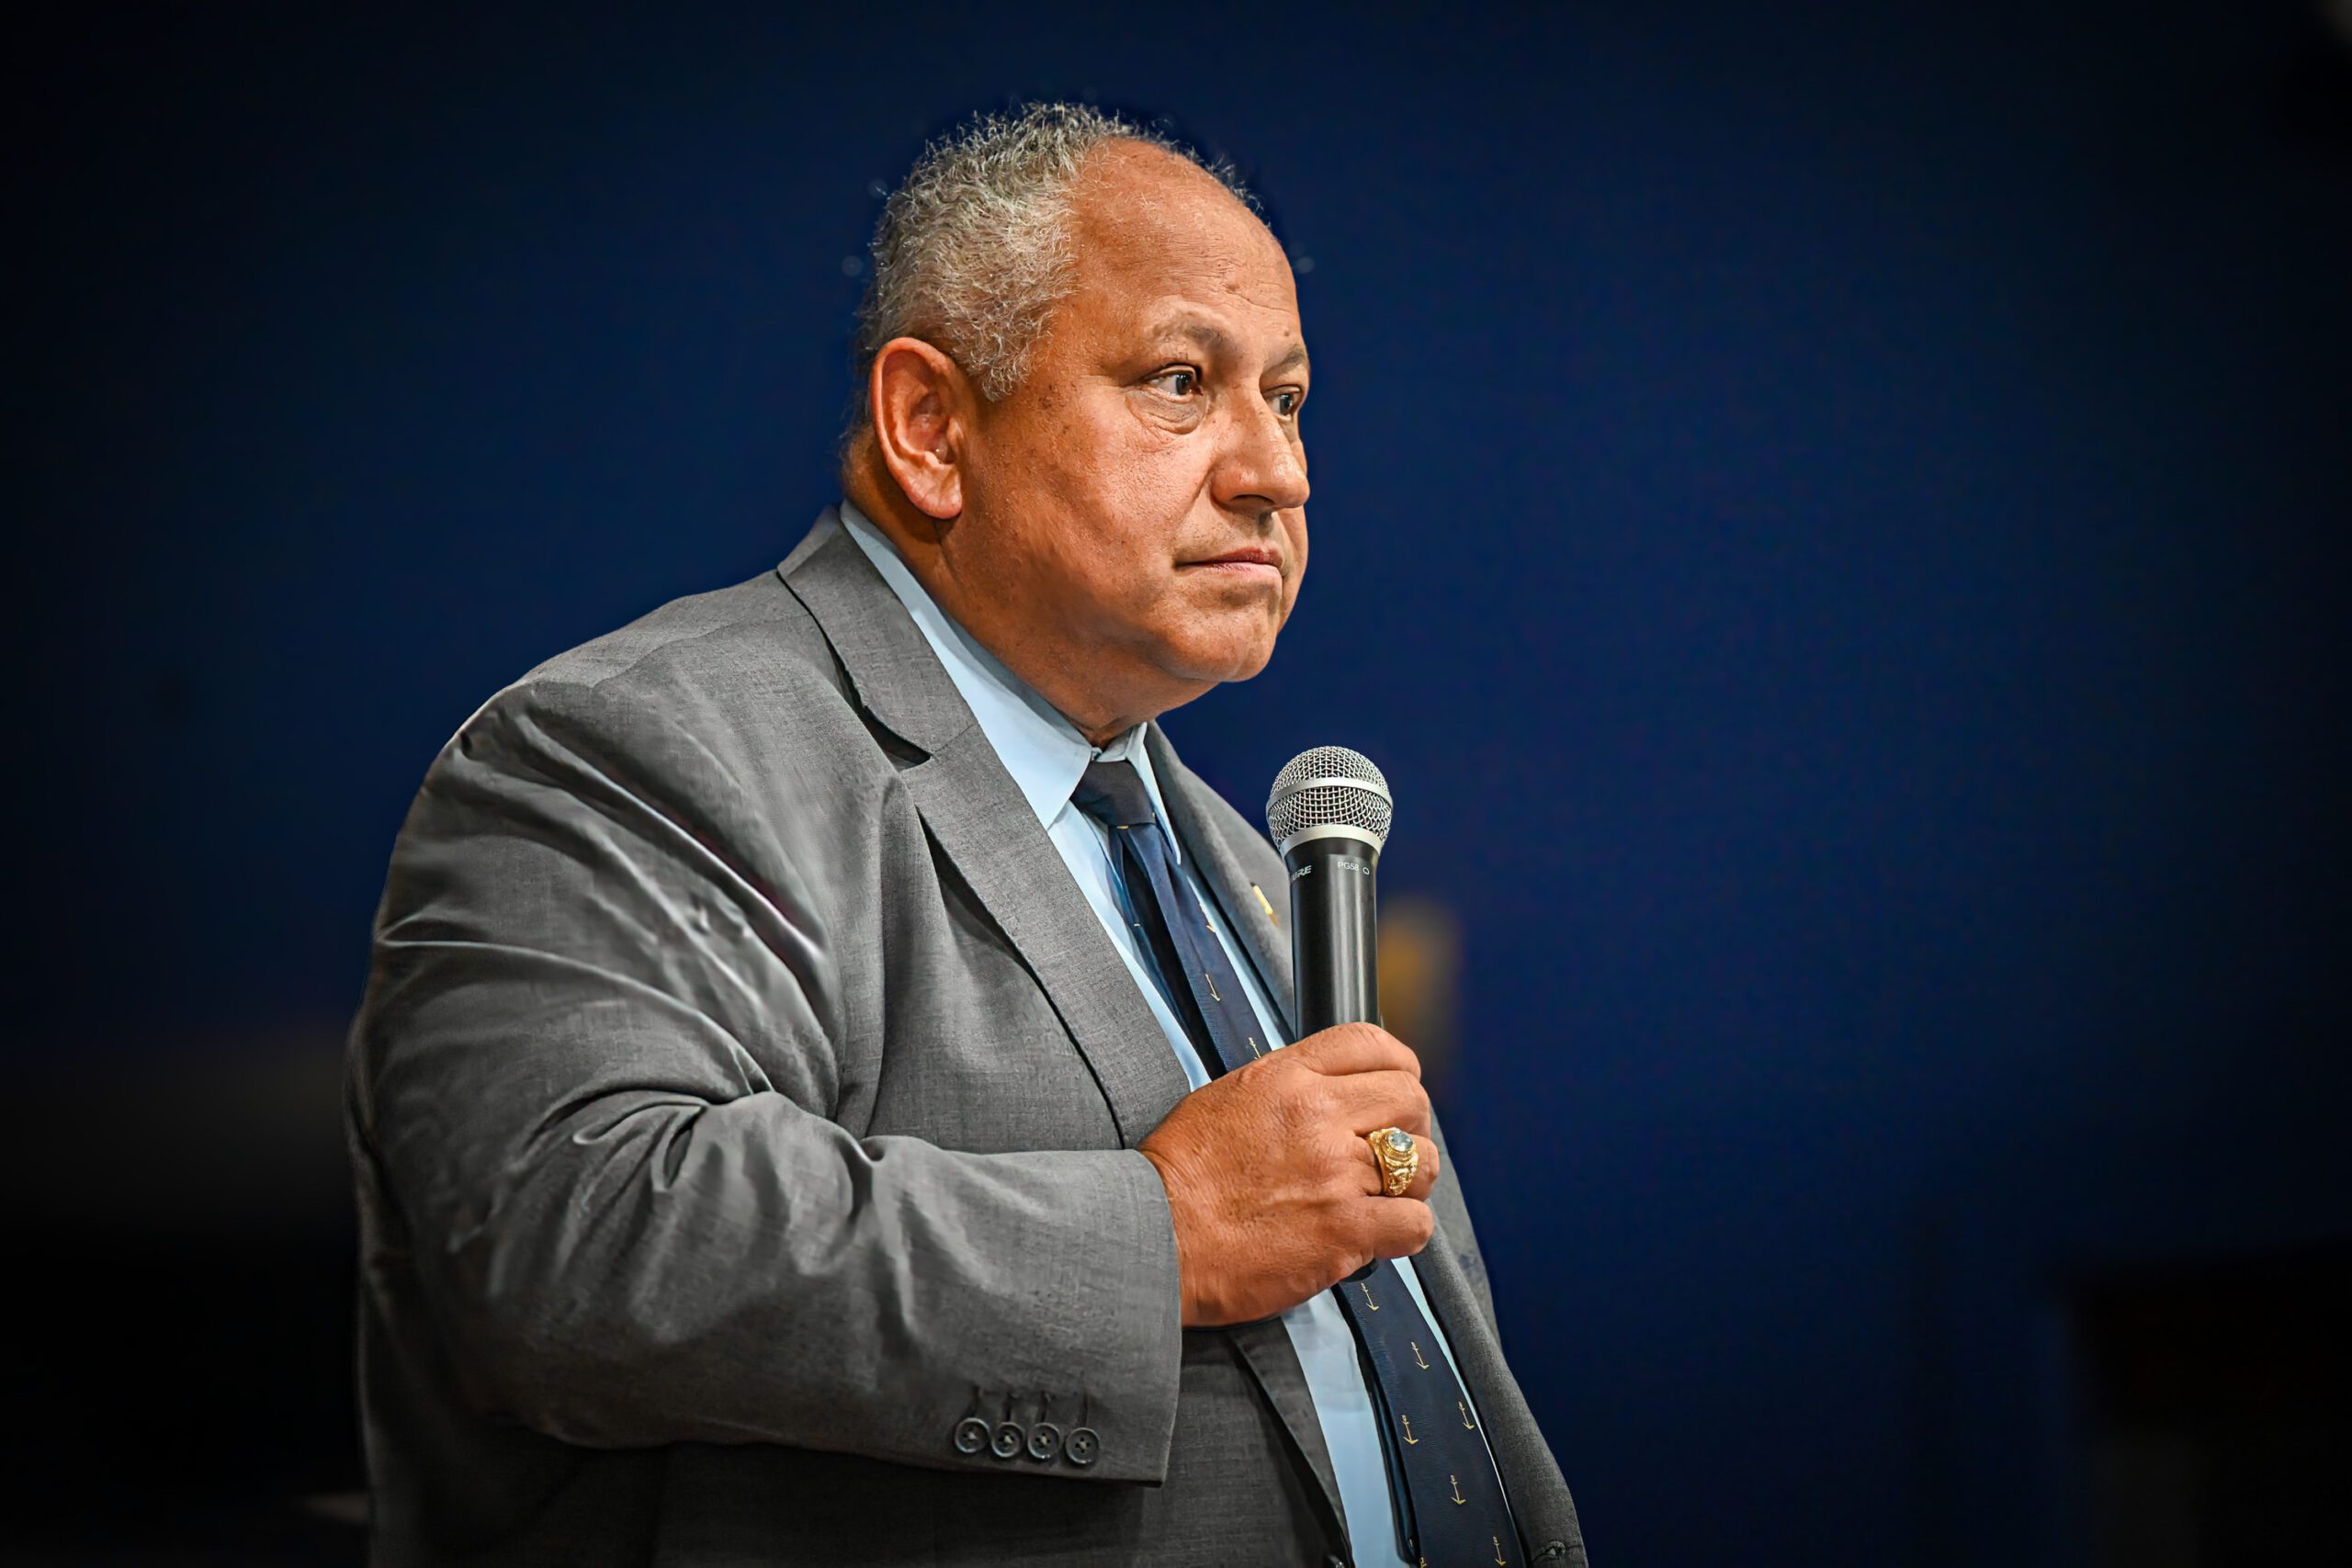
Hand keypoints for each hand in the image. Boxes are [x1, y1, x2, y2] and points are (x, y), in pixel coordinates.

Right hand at [1137, 1022, 1439, 1327]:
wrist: (1153, 1235)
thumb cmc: (1179, 1177)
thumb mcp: (1225, 1097)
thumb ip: (1285, 1087)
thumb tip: (1326, 1091)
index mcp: (1286, 1077)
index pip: (1371, 1043)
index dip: (1398, 1068)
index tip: (1395, 1088)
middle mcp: (1316, 1115)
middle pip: (1410, 1099)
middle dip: (1408, 1127)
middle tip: (1386, 1153)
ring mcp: (1334, 1172)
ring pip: (1421, 1162)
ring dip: (1408, 1183)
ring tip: (1378, 1199)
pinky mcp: (1344, 1229)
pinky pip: (1414, 1223)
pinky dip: (1403, 1233)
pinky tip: (1374, 1236)